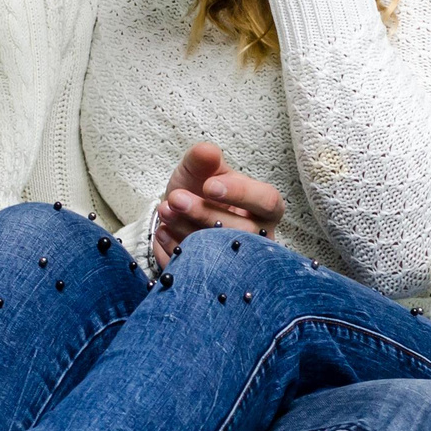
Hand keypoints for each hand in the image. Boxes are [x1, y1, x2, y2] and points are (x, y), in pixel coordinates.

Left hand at [150, 141, 286, 266]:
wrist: (180, 216)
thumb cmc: (199, 190)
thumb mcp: (199, 170)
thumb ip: (203, 159)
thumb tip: (207, 151)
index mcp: (265, 207)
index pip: (267, 201)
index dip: (241, 194)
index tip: (210, 186)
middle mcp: (259, 237)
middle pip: (243, 232)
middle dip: (206, 214)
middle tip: (176, 199)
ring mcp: (240, 262)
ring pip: (221, 252)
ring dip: (188, 230)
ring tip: (165, 211)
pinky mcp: (217, 279)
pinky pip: (200, 270)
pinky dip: (177, 250)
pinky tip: (162, 232)